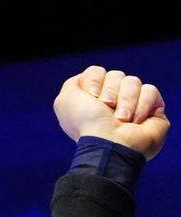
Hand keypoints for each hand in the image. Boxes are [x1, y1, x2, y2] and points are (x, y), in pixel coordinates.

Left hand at [54, 66, 168, 159]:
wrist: (111, 144)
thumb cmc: (88, 125)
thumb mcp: (65, 102)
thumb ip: (70, 85)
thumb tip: (84, 79)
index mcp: (89, 102)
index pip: (96, 72)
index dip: (94, 81)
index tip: (92, 97)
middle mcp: (110, 103)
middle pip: (116, 75)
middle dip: (111, 91)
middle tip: (107, 109)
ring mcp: (132, 105)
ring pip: (133, 81)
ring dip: (126, 101)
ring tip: (121, 120)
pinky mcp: (152, 108)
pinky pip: (150, 90)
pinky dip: (142, 105)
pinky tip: (135, 121)